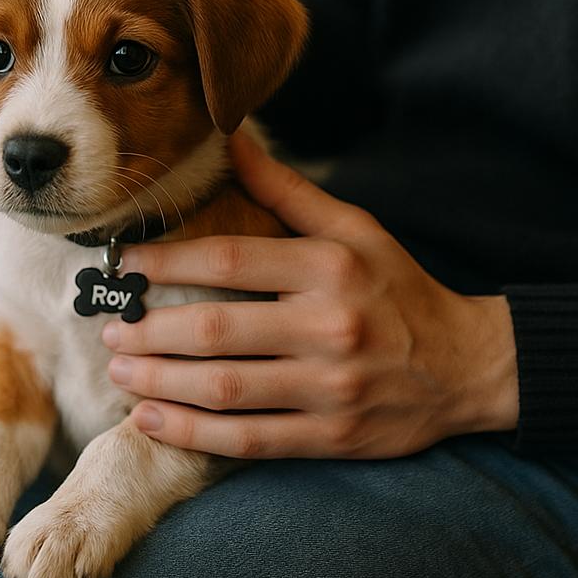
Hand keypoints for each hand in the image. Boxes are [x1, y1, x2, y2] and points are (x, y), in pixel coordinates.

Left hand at [101, 133, 519, 459]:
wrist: (468, 367)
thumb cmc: (399, 289)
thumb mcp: (356, 228)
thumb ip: (288, 191)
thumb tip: (232, 138)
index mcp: (330, 267)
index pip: (228, 260)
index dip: (164, 263)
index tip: (120, 265)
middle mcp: (329, 327)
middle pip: (215, 331)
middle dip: (148, 330)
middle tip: (108, 325)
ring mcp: (330, 388)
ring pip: (224, 390)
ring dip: (158, 382)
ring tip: (120, 370)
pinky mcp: (331, 438)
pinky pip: (247, 440)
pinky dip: (192, 434)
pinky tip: (151, 419)